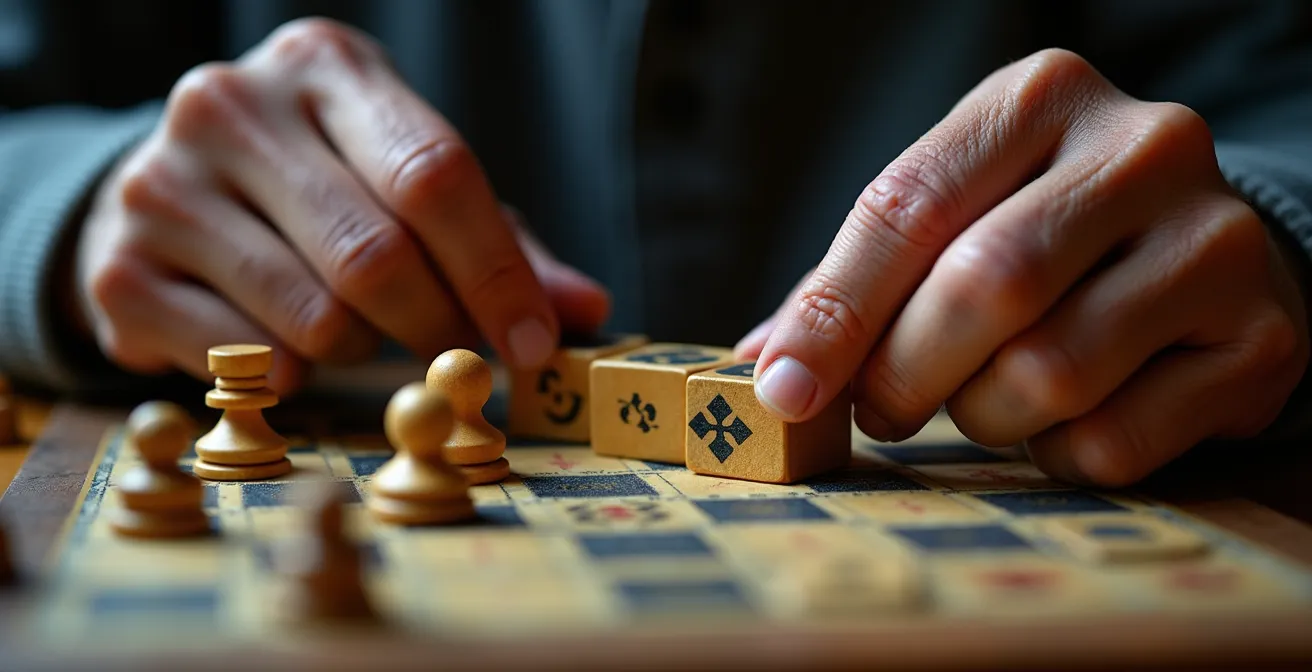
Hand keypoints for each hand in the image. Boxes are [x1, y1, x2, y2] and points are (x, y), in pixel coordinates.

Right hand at [73, 19, 608, 392]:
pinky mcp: (120, 269)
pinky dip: (295, 375)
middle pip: (375, 254)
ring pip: (315, 318)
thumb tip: (585, 309)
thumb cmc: (323, 187)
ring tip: (359, 331)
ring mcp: (161, 183)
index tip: (536, 344)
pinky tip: (290, 344)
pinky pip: (248, 361)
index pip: (434, 173)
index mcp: (324, 67)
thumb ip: (502, 244)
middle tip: (457, 357)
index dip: (496, 273)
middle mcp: (232, 105)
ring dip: (365, 352)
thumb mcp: (410, 187)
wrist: (171, 192)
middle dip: (437, 327)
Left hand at [737, 49, 1309, 486]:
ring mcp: (1214, 242)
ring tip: (982, 399)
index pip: (909, 205)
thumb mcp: (952, 217)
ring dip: (983, 415)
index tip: (783, 390)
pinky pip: (1114, 440)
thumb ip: (857, 283)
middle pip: (985, 285)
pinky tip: (1063, 420)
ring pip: (1048, 372)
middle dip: (905, 372)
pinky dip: (1057, 454)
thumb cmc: (1041, 232)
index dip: (834, 311)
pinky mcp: (1259, 341)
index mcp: (1041, 97)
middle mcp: (1143, 149)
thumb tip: (767, 370)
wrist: (1197, 250)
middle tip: (882, 406)